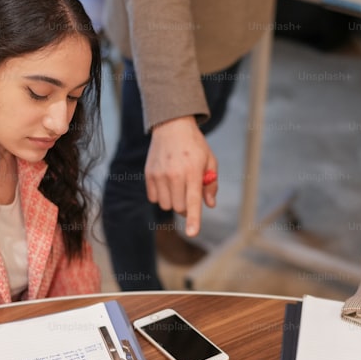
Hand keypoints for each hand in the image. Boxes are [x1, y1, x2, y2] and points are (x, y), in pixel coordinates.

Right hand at [147, 116, 217, 236]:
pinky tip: (166, 183)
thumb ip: (211, 184)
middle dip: (186, 207)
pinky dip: (161, 196)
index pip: (193, 201)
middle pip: (179, 208)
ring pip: (166, 205)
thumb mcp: (210, 161)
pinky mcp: (149, 175)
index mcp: (193, 172)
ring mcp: (160, 175)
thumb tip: (209, 204)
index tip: (193, 233)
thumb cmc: (194, 146)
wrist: (172, 126)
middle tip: (189, 194)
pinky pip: (154, 198)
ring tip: (178, 186)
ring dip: (173, 202)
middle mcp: (175, 175)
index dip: (194, 219)